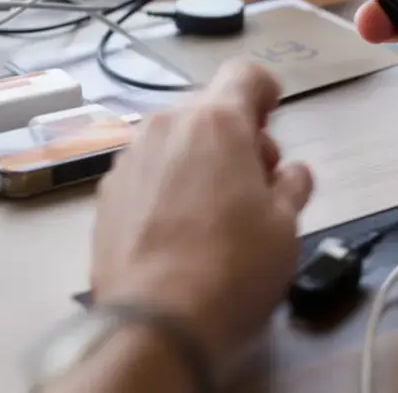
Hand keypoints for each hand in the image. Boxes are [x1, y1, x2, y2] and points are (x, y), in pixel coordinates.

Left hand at [90, 60, 312, 363]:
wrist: (156, 322)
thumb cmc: (231, 269)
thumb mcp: (286, 225)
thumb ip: (291, 184)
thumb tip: (288, 174)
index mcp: (217, 122)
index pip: (245, 74)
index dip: (265, 91)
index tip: (271, 119)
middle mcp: (166, 127)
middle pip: (209, 112)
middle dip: (235, 138)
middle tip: (256, 186)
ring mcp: (129, 159)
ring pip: (175, 142)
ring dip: (198, 163)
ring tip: (215, 216)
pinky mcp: (106, 195)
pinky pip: (148, 174)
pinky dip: (167, 188)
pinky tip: (180, 233)